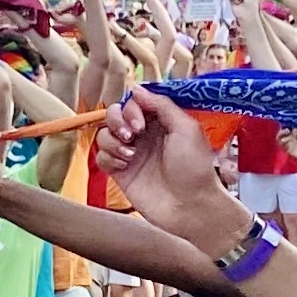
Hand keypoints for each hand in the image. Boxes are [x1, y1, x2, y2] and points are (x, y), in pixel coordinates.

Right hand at [95, 94, 238, 248]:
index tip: (141, 123)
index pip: (134, 102)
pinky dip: (109, 157)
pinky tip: (125, 165)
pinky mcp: (120, 172)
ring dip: (113, 140)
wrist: (189, 207)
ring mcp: (130, 153)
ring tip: (130, 154)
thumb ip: (162, 105)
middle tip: (133, 135)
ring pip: (104, 134)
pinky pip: (101, 156)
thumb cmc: (195, 169)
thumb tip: (137, 89)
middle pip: (114, 114)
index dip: (132, 108)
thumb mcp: (186, 128)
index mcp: (161, 122)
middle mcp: (144, 135)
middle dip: (118, 121)